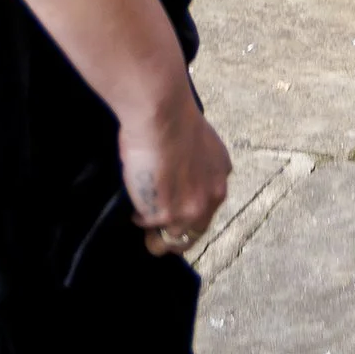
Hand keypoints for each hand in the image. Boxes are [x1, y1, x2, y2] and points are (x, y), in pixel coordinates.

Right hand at [120, 86, 233, 256]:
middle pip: (193, 234)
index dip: (186, 216)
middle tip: (154, 225)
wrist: (163, 114)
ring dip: (154, 230)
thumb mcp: (199, 147)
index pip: (207, 212)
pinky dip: (138, 216)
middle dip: (173, 234)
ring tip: (141, 215)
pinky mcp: (167, 215)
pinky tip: (134, 199)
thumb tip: (180, 181)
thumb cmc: (173, 118)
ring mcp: (191, 209)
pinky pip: (148, 226)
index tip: (171, 214)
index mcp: (220, 177)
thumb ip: (195, 170)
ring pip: (172, 240)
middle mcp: (212, 197)